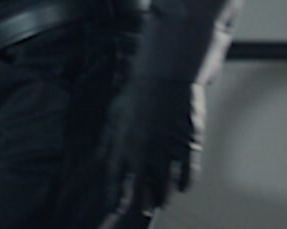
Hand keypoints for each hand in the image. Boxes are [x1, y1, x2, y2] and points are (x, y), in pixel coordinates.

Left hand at [100, 62, 202, 218]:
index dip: (114, 198)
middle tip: (146, 207)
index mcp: (122, 145)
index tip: (114, 210)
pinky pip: (187, 177)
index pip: (115, 181)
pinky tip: (182, 186)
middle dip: (143, 202)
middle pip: (141, 190)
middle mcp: (142, 153)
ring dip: (163, 196)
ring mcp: (165, 151)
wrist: (164, 75)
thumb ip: (107, 140)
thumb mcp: (114, 114)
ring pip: (164, 188)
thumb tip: (100, 160)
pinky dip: (184, 185)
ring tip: (163, 198)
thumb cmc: (138, 93)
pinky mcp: (186, 147)